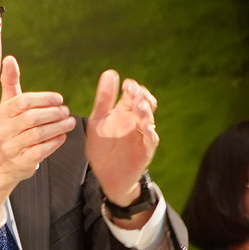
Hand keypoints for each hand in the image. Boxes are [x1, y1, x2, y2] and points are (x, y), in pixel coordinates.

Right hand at [0, 56, 72, 223]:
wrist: (0, 162)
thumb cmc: (10, 128)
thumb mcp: (8, 105)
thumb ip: (10, 82)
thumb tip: (9, 58)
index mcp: (4, 113)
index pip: (24, 102)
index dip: (44, 99)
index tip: (59, 99)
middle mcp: (5, 130)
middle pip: (32, 118)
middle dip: (53, 114)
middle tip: (66, 111)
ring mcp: (12, 147)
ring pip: (37, 135)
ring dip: (57, 128)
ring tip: (69, 122)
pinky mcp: (21, 162)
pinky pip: (40, 152)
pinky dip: (54, 143)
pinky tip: (62, 136)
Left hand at [86, 69, 159, 205]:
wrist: (106, 176)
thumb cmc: (102, 148)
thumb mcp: (98, 121)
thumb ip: (104, 99)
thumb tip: (110, 73)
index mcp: (124, 113)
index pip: (134, 94)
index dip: (133, 88)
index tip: (127, 85)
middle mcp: (135, 122)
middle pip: (145, 104)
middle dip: (142, 97)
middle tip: (135, 93)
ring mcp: (141, 136)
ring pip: (149, 120)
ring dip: (145, 113)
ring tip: (139, 107)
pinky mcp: (145, 151)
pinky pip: (151, 141)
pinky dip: (149, 134)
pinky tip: (145, 128)